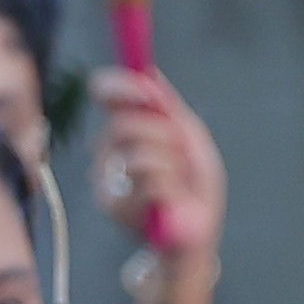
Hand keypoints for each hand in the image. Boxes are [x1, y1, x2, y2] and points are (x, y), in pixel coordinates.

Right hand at [85, 69, 230, 258]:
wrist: (196, 230)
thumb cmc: (194, 185)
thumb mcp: (191, 140)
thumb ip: (170, 108)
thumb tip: (151, 73)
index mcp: (128, 128)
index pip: (106, 94)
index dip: (120, 85)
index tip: (144, 90)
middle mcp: (109, 150)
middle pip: (125, 124)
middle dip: (164, 135)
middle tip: (180, 152)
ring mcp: (106, 178)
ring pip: (140, 154)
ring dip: (173, 165)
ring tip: (179, 180)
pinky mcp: (112, 203)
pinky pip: (149, 181)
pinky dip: (172, 186)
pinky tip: (171, 198)